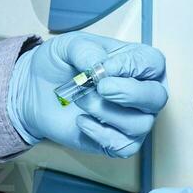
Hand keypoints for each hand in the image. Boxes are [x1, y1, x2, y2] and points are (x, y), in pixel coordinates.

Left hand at [7, 33, 167, 156]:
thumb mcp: (67, 46)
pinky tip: (80, 121)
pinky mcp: (120, 142)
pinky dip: (99, 133)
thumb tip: (99, 64)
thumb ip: (85, 49)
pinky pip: (123, 146)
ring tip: (80, 99)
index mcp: (138, 63)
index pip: (153, 63)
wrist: (36, 91)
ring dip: (104, 111)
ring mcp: (135, 119)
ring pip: (139, 124)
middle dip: (129, 93)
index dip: (131, 66)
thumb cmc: (60, 64)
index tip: (103, 67)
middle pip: (157, 97)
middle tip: (101, 88)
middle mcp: (144, 92)